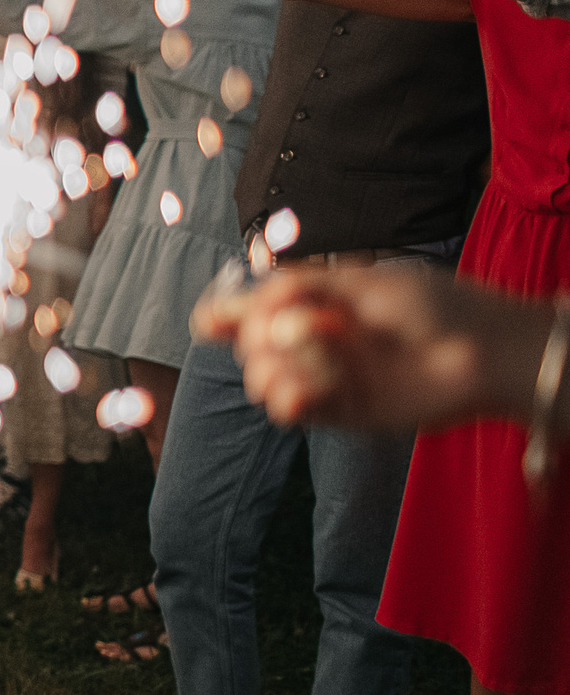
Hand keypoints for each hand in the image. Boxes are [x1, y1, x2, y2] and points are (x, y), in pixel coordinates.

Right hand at [194, 263, 549, 432]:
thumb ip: (301, 287)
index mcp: (321, 303)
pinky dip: (287, 400)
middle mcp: (319, 341)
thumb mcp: (362, 281)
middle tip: (298, 328)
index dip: (227, 314)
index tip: (209, 321)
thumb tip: (246, 307)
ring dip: (273, 370)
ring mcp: (328, 377)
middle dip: (258, 338)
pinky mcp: (343, 412)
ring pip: (264, 381)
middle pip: (250, 346)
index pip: (256, 309)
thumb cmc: (435, 306)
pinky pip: (292, 410)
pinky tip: (300, 392)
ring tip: (313, 362)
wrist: (485, 352)